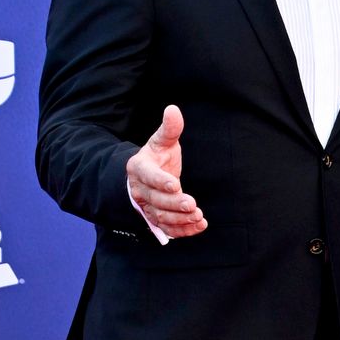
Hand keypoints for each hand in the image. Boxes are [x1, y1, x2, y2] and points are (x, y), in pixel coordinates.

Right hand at [126, 106, 206, 237]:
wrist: (146, 177)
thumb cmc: (156, 157)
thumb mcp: (161, 141)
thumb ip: (169, 129)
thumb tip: (173, 109)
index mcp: (139, 168)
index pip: (148, 176)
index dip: (160, 181)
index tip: (176, 184)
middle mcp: (141, 190)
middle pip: (156, 200)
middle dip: (174, 203)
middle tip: (192, 204)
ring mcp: (148, 207)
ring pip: (161, 217)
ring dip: (180, 219)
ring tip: (199, 216)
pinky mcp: (157, 220)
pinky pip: (168, 229)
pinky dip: (183, 230)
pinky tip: (199, 226)